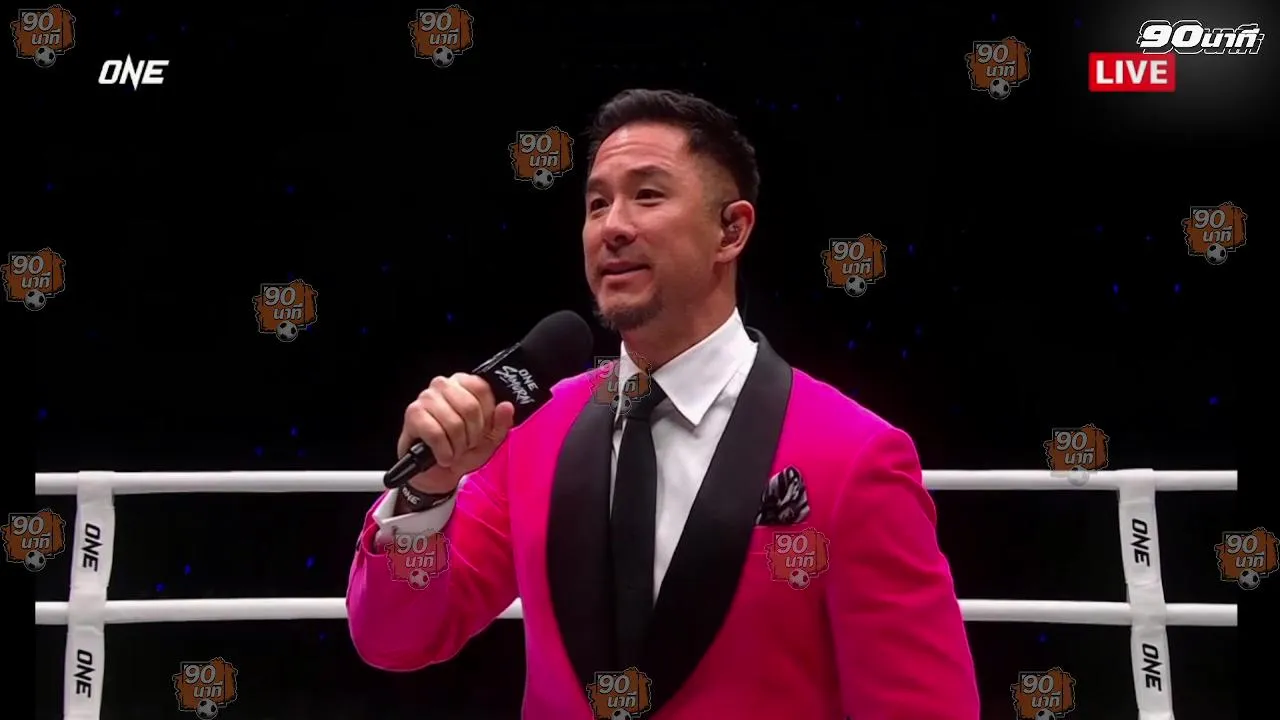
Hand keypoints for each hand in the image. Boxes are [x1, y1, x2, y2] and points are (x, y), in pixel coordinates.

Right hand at [397, 373, 515, 493]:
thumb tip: (506, 407)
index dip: (486, 416)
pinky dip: (444, 452)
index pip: (482, 389)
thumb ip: (501, 423)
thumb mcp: (489, 439)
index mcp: (463, 383)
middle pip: (469, 407)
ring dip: (458, 446)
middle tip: (467, 444)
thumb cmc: (463, 450)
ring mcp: (426, 398)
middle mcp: (443, 385)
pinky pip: (436, 434)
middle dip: (472, 435)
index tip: (482, 431)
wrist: (439, 473)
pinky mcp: (413, 415)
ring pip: (453, 423)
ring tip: (454, 450)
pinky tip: (443, 455)